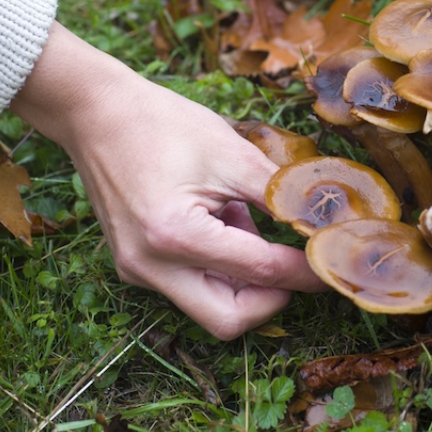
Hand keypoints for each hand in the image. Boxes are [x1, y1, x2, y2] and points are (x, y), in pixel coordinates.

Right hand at [10, 23, 325, 338]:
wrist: (96, 112)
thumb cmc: (163, 123)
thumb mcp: (232, 154)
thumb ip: (281, 196)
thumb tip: (325, 225)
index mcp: (175, 235)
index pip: (260, 272)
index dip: (306, 270)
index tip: (336, 262)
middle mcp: (150, 266)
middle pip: (229, 319)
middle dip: (271, 298)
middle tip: (298, 264)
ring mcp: (136, 271)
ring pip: (208, 307)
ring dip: (243, 280)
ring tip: (242, 220)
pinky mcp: (132, 266)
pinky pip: (187, 287)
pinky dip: (216, 267)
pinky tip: (217, 220)